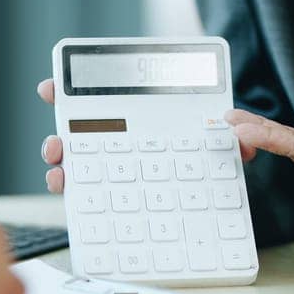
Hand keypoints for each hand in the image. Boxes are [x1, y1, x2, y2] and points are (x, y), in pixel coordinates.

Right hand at [34, 78, 255, 193]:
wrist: (211, 204)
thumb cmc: (209, 157)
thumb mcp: (222, 140)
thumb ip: (234, 136)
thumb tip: (243, 141)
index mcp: (133, 118)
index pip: (94, 100)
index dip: (65, 91)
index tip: (50, 89)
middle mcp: (115, 143)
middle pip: (74, 137)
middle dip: (57, 138)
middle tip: (57, 144)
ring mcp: (111, 172)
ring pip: (76, 167)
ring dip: (62, 168)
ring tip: (61, 173)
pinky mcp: (114, 199)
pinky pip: (90, 198)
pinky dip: (76, 197)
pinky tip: (72, 196)